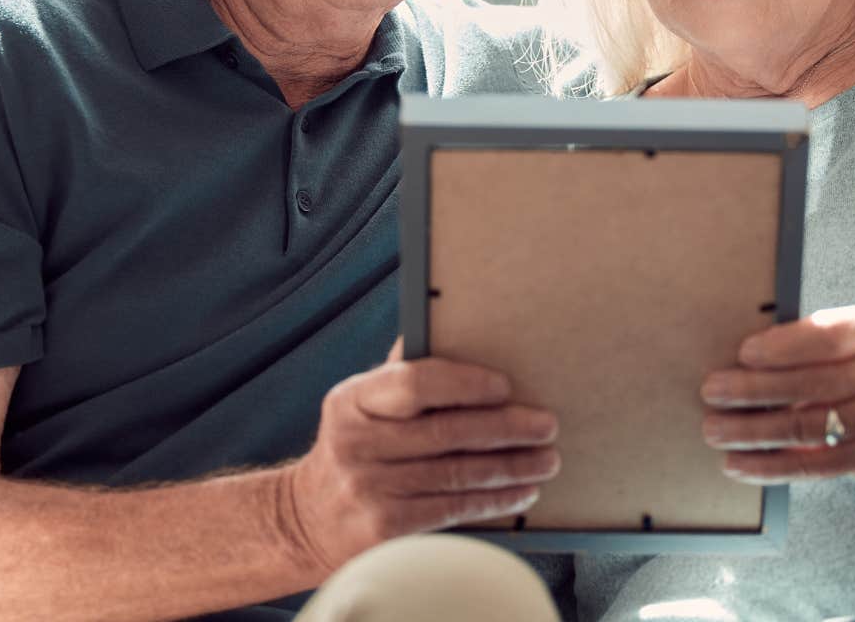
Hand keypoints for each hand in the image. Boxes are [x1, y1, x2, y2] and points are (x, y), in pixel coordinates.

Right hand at [279, 341, 559, 578]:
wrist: (308, 518)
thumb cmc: (353, 448)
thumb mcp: (361, 405)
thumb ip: (400, 373)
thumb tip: (447, 324)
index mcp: (352, 401)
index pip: (414, 384)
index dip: (465, 384)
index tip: (504, 386)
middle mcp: (357, 444)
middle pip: (446, 433)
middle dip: (506, 428)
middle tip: (546, 425)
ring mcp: (369, 490)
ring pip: (457, 475)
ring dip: (512, 467)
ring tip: (546, 459)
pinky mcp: (385, 530)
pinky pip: (453, 510)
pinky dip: (494, 501)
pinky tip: (521, 492)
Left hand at [700, 305, 854, 482]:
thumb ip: (819, 334)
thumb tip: (752, 353)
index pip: (828, 339)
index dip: (784, 347)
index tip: (745, 352)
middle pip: (810, 387)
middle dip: (754, 391)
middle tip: (713, 390)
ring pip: (806, 430)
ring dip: (752, 433)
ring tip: (715, 429)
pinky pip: (813, 467)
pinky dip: (770, 467)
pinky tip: (738, 464)